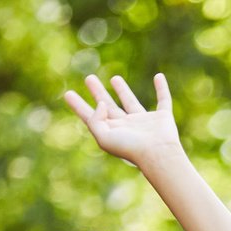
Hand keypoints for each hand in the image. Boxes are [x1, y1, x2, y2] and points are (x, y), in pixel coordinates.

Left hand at [62, 72, 182, 170]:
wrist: (157, 153)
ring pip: (130, 102)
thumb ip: (95, 120)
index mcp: (112, 132)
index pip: (91, 116)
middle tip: (89, 78)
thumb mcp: (104, 137)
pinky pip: (163, 100)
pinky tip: (159, 76)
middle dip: (98, 92)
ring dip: (123, 90)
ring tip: (114, 78)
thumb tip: (100, 104)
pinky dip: (162, 88)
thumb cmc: (131, 148)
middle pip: (108, 106)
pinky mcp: (162, 117)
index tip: (67, 93)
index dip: (78, 106)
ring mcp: (145, 122)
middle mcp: (126, 126)